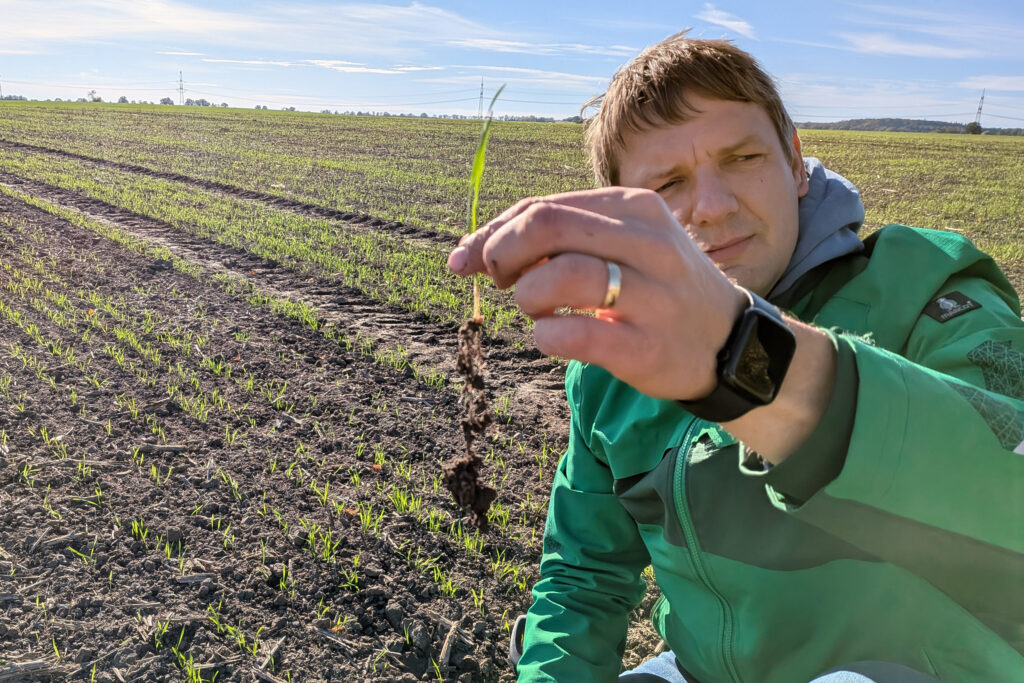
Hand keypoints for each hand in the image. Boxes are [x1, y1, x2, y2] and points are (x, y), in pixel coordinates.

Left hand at [448, 186, 747, 400]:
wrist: (731, 344)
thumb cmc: (658, 291)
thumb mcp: (622, 245)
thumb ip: (557, 240)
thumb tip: (468, 253)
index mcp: (634, 209)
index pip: (544, 206)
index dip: (492, 232)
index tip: (467, 260)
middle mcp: (647, 243)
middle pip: (546, 225)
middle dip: (501, 253)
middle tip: (498, 281)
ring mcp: (651, 295)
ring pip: (559, 276)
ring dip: (527, 297)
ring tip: (538, 311)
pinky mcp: (646, 347)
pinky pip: (574, 334)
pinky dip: (547, 336)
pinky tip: (553, 338)